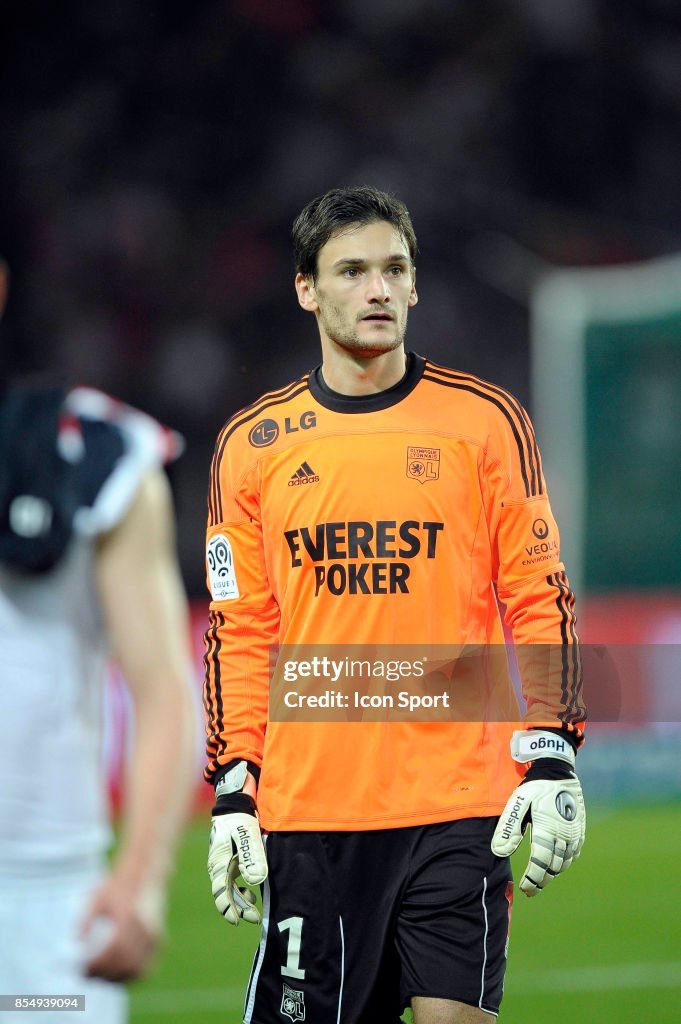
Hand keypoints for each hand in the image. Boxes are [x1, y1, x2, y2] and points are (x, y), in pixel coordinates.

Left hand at [80, 873, 162, 980]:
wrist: (146, 874)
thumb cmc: (118, 886)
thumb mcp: (97, 897)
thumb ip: (85, 920)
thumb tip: (77, 944)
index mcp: (129, 916)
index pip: (115, 949)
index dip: (98, 964)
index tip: (82, 968)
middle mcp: (145, 928)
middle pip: (125, 963)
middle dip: (104, 974)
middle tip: (86, 975)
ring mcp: (155, 935)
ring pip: (137, 969)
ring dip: (117, 977)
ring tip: (100, 976)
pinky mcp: (159, 940)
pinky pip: (146, 966)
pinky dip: (131, 974)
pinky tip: (116, 973)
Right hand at [208, 762, 267, 924]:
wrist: (235, 802)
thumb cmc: (241, 818)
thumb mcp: (248, 835)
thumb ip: (252, 856)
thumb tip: (255, 881)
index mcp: (219, 862)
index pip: (221, 891)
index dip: (228, 908)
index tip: (237, 920)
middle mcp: (218, 866)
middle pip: (225, 893)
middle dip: (238, 908)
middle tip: (254, 919)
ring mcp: (223, 863)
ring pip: (230, 889)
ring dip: (241, 901)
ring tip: (255, 910)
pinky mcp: (230, 859)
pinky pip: (234, 880)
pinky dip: (242, 889)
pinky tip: (252, 892)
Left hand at [491, 729, 585, 895]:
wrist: (557, 770)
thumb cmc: (534, 787)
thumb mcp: (517, 803)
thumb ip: (509, 828)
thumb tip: (499, 852)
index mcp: (547, 830)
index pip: (541, 863)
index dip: (533, 879)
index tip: (525, 888)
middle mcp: (564, 835)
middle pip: (554, 867)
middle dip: (542, 880)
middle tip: (531, 889)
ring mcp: (574, 833)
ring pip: (565, 862)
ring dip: (553, 873)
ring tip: (540, 879)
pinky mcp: (579, 829)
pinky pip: (574, 853)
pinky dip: (564, 862)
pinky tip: (556, 864)